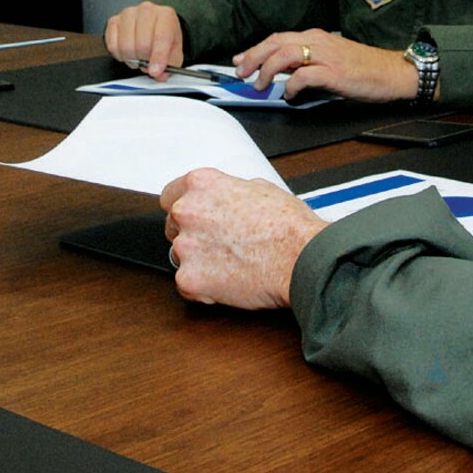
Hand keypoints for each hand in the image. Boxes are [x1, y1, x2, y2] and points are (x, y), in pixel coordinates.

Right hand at [104, 1, 185, 78]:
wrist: (154, 25)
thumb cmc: (163, 36)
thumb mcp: (174, 51)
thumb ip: (170, 64)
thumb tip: (159, 74)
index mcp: (165, 15)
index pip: (161, 37)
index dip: (158, 57)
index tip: (155, 71)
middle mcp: (146, 11)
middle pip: (142, 44)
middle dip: (144, 60)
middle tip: (147, 63)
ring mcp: (128, 14)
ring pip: (125, 46)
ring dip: (132, 59)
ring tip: (138, 57)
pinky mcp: (114, 21)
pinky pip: (112, 45)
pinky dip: (120, 55)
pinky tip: (128, 52)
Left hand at [160, 168, 327, 308]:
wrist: (302, 258)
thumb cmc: (289, 226)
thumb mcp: (260, 188)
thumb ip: (230, 192)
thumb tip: (226, 200)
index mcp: (202, 185)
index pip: (170, 195)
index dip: (185, 208)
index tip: (193, 219)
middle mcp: (188, 212)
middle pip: (172, 226)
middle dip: (193, 235)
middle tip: (221, 244)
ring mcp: (185, 247)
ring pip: (180, 256)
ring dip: (198, 261)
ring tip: (231, 265)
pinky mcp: (190, 279)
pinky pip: (186, 285)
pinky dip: (203, 287)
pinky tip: (228, 281)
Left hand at [233, 29, 417, 102]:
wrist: (393, 72)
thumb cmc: (364, 68)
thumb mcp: (331, 59)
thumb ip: (307, 62)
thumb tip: (283, 72)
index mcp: (316, 37)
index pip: (277, 38)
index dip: (256, 49)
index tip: (241, 60)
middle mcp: (318, 41)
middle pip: (275, 43)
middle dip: (253, 57)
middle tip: (241, 72)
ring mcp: (326, 56)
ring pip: (285, 55)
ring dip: (267, 70)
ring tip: (260, 84)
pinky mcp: (334, 73)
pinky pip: (304, 75)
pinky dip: (292, 86)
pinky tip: (290, 95)